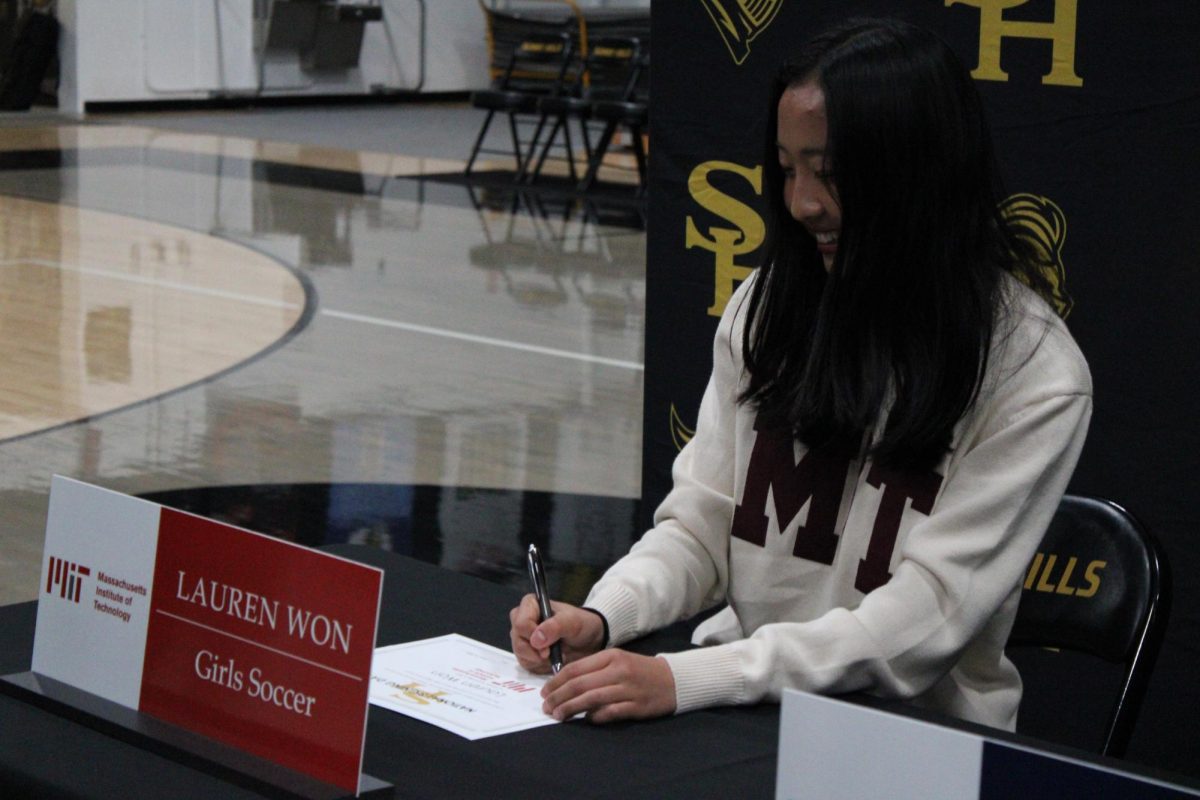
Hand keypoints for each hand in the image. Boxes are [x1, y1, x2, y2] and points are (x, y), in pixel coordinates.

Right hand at [509, 595, 604, 672]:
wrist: (589, 641)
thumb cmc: (581, 625)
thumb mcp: (573, 622)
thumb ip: (555, 626)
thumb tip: (535, 639)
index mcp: (531, 604)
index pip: (521, 623)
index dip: (532, 636)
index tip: (548, 645)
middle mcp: (523, 619)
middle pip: (517, 639)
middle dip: (534, 650)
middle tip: (551, 653)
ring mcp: (523, 637)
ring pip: (519, 653)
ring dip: (538, 659)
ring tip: (554, 655)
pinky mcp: (526, 653)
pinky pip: (524, 663)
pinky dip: (538, 665)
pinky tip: (551, 660)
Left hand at [540, 649, 676, 722]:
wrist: (673, 679)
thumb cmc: (639, 670)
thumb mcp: (617, 661)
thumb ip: (594, 669)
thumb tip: (565, 685)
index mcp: (611, 656)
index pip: (576, 668)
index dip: (556, 681)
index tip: (545, 692)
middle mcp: (618, 670)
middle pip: (580, 684)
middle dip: (559, 697)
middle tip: (546, 707)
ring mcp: (627, 688)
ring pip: (591, 699)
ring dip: (570, 708)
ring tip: (558, 715)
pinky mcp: (636, 706)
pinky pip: (610, 712)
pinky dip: (595, 717)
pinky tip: (586, 720)